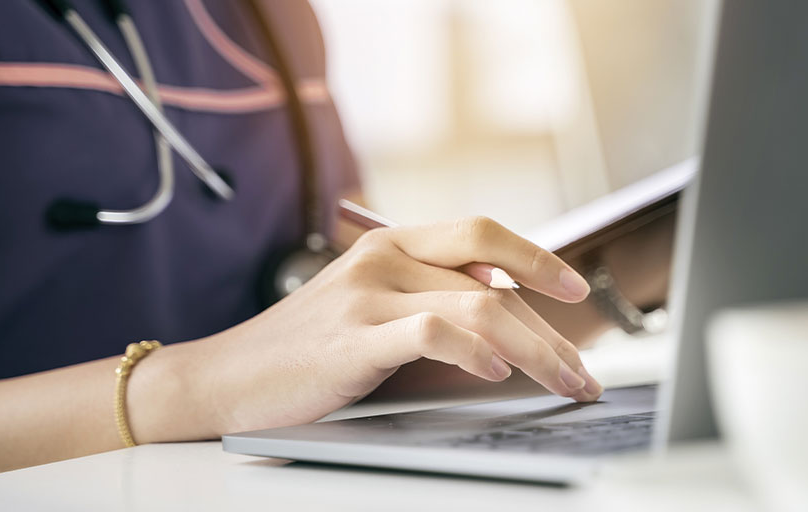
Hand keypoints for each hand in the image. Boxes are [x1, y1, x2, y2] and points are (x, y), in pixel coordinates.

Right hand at [190, 217, 602, 434]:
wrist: (225, 377)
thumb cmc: (305, 348)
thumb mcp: (370, 306)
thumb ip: (427, 296)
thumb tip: (503, 312)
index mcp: (391, 244)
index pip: (482, 233)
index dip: (537, 256)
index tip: (576, 289)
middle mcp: (384, 258)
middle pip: (492, 282)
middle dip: (550, 330)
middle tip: (582, 370)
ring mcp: (367, 295)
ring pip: (477, 308)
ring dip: (534, 349)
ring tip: (563, 381)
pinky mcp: (353, 339)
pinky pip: (431, 333)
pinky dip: (472, 351)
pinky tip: (496, 373)